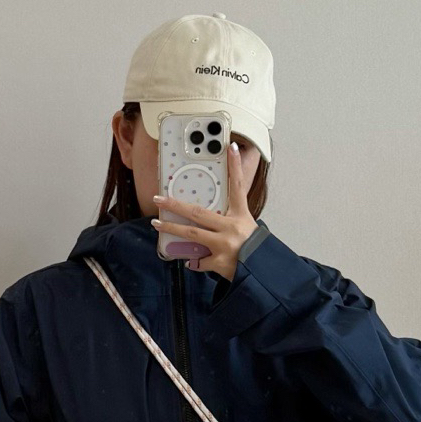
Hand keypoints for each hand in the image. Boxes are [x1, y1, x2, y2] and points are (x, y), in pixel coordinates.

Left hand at [153, 141, 256, 280]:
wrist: (263, 273)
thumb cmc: (256, 251)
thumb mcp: (248, 229)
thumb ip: (229, 222)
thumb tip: (206, 219)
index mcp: (241, 216)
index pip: (238, 186)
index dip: (235, 166)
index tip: (231, 147)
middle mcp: (232, 228)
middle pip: (198, 212)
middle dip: (176, 205)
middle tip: (159, 198)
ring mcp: (224, 245)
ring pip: (191, 234)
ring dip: (172, 229)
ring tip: (157, 225)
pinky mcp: (219, 262)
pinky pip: (199, 261)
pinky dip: (194, 262)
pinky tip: (190, 262)